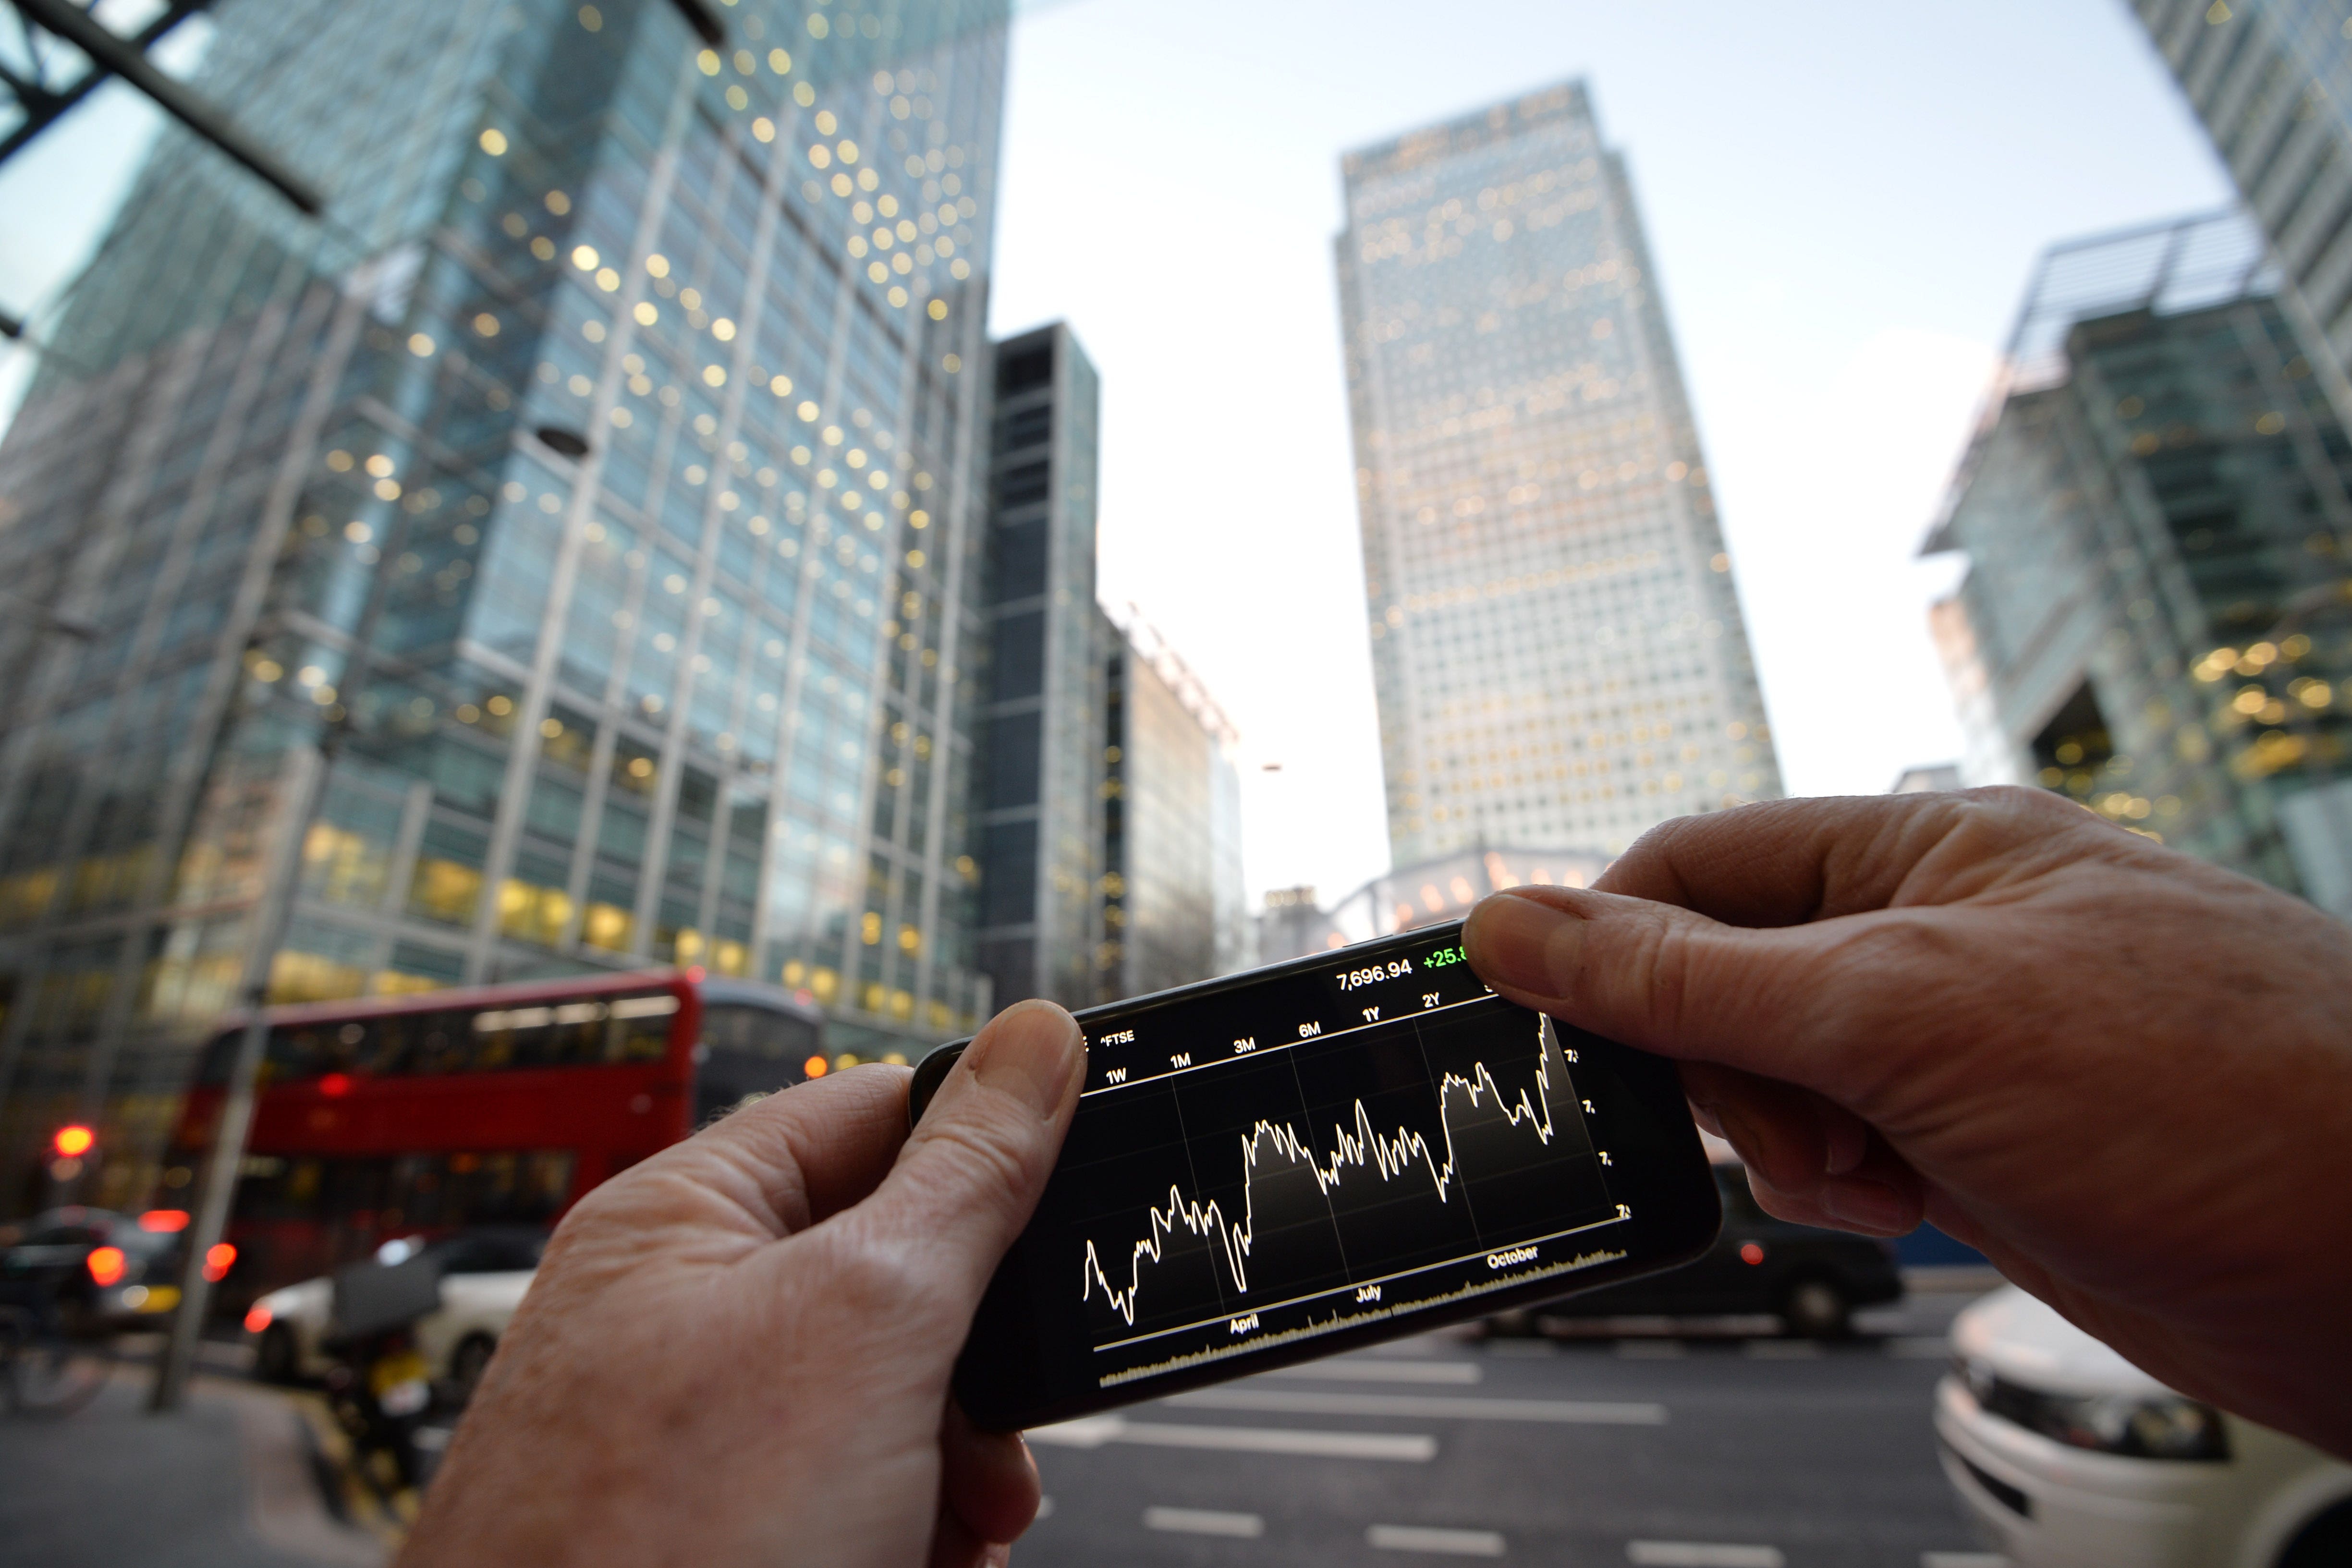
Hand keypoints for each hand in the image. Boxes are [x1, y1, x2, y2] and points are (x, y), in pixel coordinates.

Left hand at [397, 999, 1085, 1567]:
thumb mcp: (867, 1318)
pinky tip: (917, 1561)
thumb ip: (966, 1173)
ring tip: (956, 1522)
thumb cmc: (663, 1544)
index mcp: (685, 1220)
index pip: (870, 1113)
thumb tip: (1034, 1037)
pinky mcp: (726, 1536)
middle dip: (976, 1357)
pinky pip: (858, 1497)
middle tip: (1003, 1415)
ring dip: (956, 1464)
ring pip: (891, 1404)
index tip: (1074, 1184)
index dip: (983, 1148)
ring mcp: (698, 1441)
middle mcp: (680, 1319)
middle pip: (897, 1276)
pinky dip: (911, 1531)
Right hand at [1461, 787, 2351, 1457]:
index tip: (1551, 1027)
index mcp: (1922, 852)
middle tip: (1785, 1115)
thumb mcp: (1900, 1012)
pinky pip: (1845, 1151)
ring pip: (1778, 1080)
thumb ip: (1690, 975)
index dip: (1609, 944)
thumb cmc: (2207, 1092)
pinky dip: (1843, 1187)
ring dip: (1784, 1139)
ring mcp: (1962, 1047)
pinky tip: (1905, 1203)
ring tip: (1868, 1169)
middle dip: (1721, 1064)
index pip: (1695, 868)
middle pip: (1723, 980)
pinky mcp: (1986, 1147)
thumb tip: (1517, 926)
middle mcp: (1937, 938)